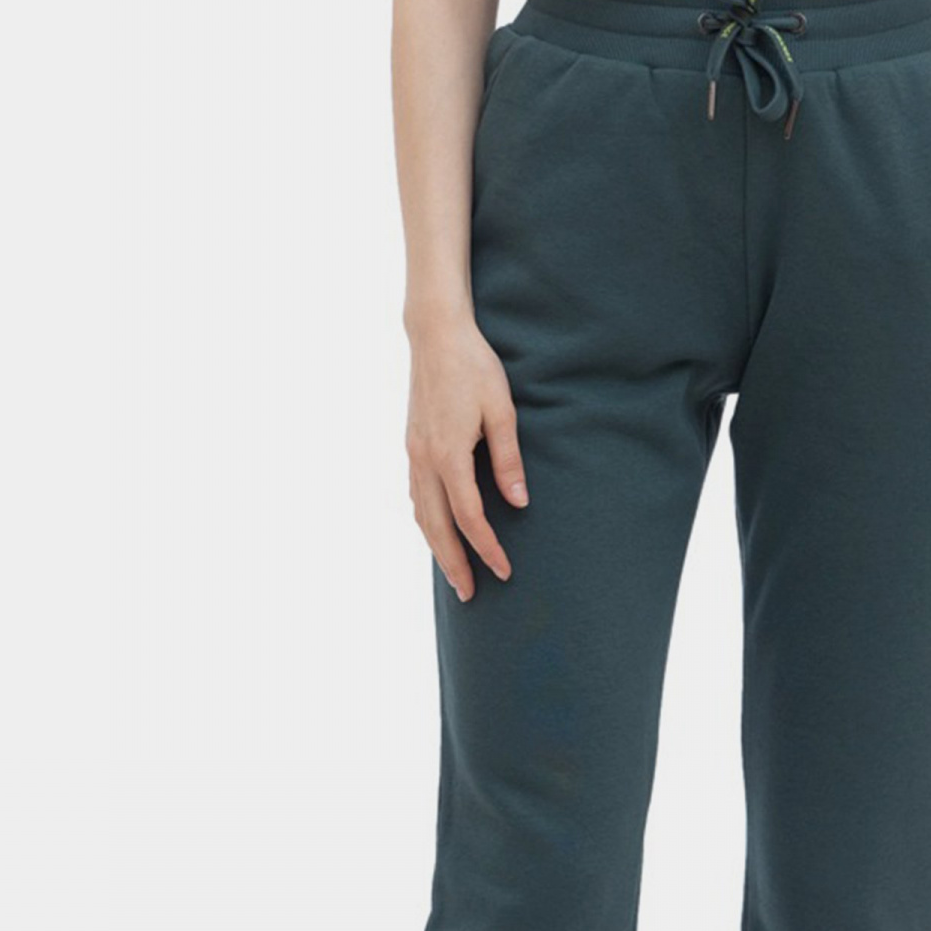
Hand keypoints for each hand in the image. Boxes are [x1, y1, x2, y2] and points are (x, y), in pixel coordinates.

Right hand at [404, 310, 527, 600]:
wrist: (436, 335)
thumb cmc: (475, 368)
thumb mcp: (502, 411)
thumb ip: (508, 459)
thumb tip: (519, 502)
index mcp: (448, 455)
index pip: (469, 517)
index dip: (487, 548)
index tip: (504, 570)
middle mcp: (424, 460)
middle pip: (436, 526)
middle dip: (454, 563)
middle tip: (471, 594)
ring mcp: (412, 453)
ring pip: (420, 514)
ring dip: (436, 547)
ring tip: (454, 574)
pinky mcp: (411, 445)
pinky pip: (415, 495)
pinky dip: (425, 521)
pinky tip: (436, 531)